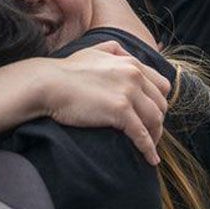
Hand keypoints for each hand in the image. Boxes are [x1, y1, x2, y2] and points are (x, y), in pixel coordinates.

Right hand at [40, 41, 171, 164]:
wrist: (48, 83)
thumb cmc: (66, 70)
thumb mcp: (94, 50)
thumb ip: (113, 49)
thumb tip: (123, 52)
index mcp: (131, 62)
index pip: (161, 85)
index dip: (159, 102)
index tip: (152, 114)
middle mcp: (134, 75)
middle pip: (161, 103)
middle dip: (158, 120)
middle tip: (151, 133)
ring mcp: (128, 93)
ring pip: (155, 119)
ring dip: (155, 136)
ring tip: (150, 148)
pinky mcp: (120, 111)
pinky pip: (142, 134)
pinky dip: (149, 148)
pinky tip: (150, 159)